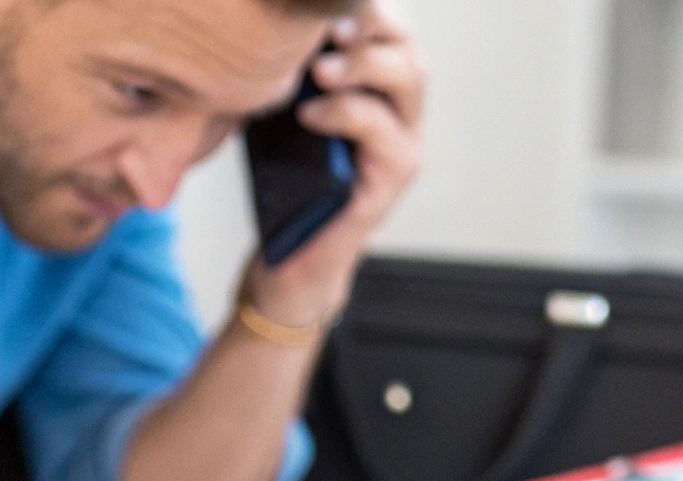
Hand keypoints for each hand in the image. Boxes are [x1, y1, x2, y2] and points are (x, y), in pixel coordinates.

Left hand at [240, 0, 424, 327]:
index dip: (369, 12)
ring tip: (319, 69)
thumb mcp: (286, 111)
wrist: (291, 255)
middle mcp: (403, 114)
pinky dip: (346, 113)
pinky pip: (383, 130)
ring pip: (410, 77)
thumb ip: (296, 72)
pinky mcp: (395, 178)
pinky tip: (309, 115)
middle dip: (372, 26)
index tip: (321, 10)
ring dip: (363, 63)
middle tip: (329, 28)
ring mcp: (405, 145)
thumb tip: (273, 27)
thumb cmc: (286, 182)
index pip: (392, 32)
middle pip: (409, 46)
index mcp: (380, 92)